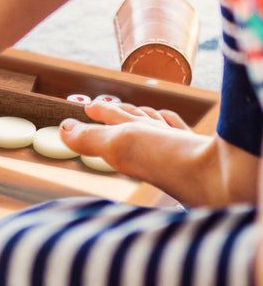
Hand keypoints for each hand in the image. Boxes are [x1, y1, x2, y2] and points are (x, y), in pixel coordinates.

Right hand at [61, 99, 193, 173]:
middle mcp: (160, 132)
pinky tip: (175, 129)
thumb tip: (63, 128)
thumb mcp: (117, 147)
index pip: (113, 116)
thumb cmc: (169, 161)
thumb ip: (89, 139)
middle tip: (104, 108)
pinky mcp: (200, 159)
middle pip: (136, 116)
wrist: (222, 177)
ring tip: (139, 114)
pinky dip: (174, 127)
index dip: (98, 112)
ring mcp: (181, 144)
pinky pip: (184, 136)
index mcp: (137, 128)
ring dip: (146, 116)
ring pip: (161, 123)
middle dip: (119, 111)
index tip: (86, 109)